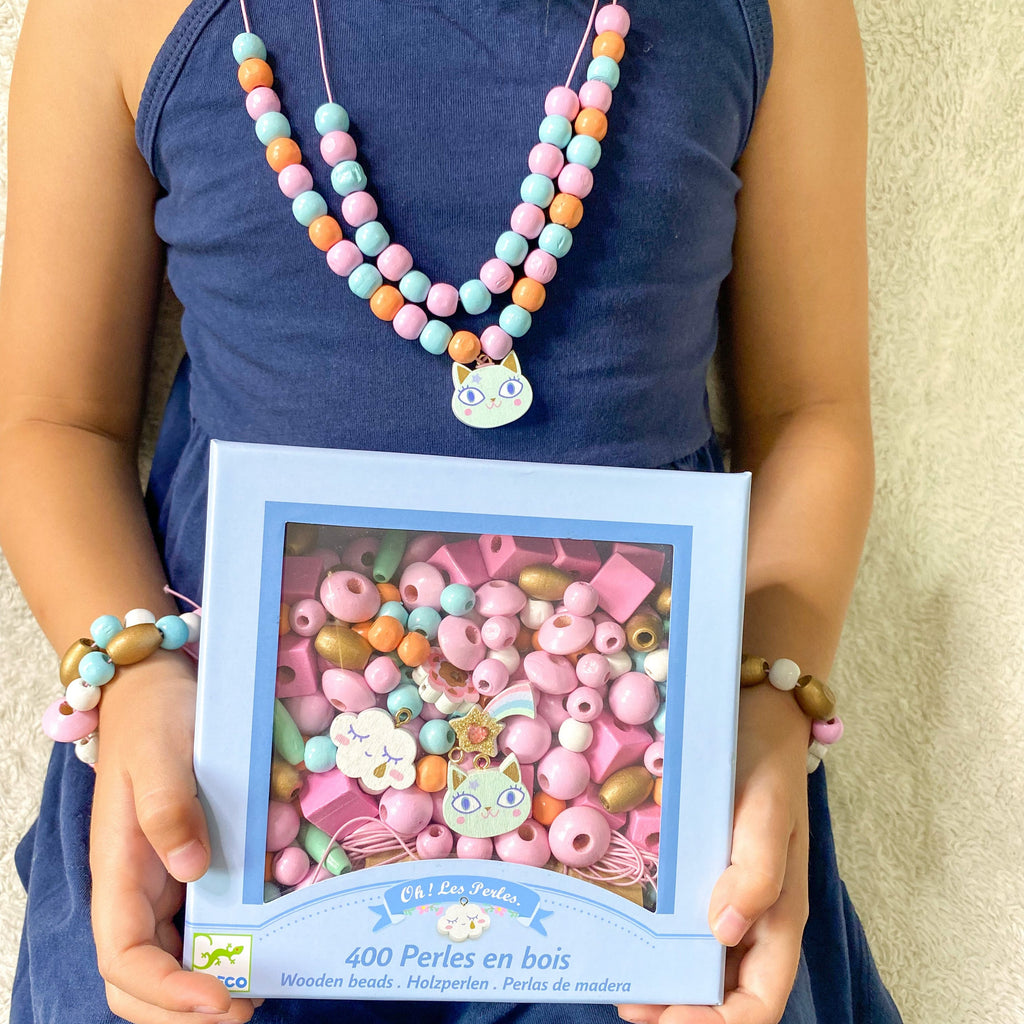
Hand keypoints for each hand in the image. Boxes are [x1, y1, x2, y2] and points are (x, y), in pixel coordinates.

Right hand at [89, 652, 260, 1023]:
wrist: (156, 688)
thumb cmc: (153, 719)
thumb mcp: (159, 756)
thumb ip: (169, 810)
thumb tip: (190, 870)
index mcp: (117, 871)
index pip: (124, 959)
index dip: (166, 992)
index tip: (220, 999)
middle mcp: (135, 887)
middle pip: (142, 977)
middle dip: (185, 1009)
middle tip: (248, 1009)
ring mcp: (160, 880)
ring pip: (170, 958)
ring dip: (204, 989)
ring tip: (257, 993)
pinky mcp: (187, 865)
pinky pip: (198, 923)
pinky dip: (222, 948)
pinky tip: (258, 948)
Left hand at [617, 684, 809, 1023]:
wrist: (755, 713)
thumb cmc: (767, 763)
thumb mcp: (767, 811)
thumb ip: (757, 872)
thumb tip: (725, 929)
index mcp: (778, 916)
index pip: (758, 1002)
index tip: (664, 1021)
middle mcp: (753, 916)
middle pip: (724, 992)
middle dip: (680, 1008)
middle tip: (627, 1003)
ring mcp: (727, 894)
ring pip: (702, 962)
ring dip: (666, 980)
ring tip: (620, 978)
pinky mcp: (703, 870)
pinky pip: (684, 921)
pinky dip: (659, 939)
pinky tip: (627, 934)